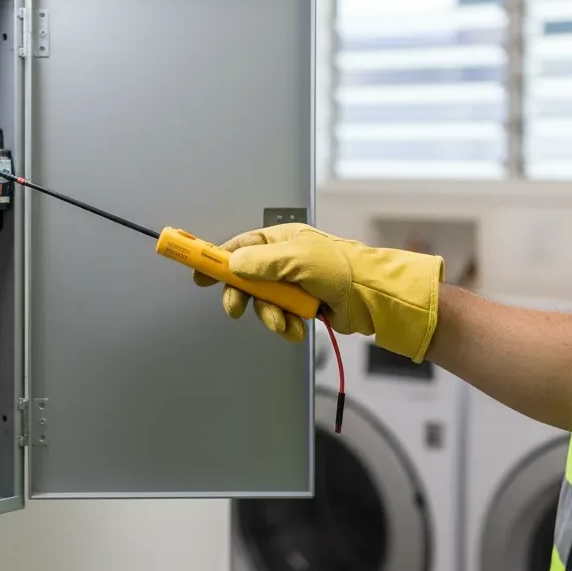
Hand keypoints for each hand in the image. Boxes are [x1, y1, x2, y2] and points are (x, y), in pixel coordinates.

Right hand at [193, 223, 443, 362]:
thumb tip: (233, 263)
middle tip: (234, 309)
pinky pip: (280, 317)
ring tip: (283, 322)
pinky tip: (297, 329)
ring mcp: (292, 284)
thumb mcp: (298, 260)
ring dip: (270, 315)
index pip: (239, 247)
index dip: (216, 260)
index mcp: (280, 241)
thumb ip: (262, 262)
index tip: (198, 275)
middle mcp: (282, 261)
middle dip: (243, 297)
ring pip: (263, 303)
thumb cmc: (340, 268)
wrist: (373, 297)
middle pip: (245, 279)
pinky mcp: (301, 306)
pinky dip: (286, 326)